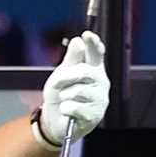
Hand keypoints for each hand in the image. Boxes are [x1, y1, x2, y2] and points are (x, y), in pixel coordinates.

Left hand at [37, 31, 108, 146]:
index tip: (87, 35)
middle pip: (85, 71)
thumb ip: (71, 59)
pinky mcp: (95, 115)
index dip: (93, 44)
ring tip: (65, 100)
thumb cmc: (60, 96)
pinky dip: (65, 109)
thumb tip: (78, 41)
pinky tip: (67, 111)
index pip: (97, 53)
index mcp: (94, 69)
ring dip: (64, 96)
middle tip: (56, 83)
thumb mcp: (61, 75)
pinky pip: (74, 107)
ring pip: (78, 90)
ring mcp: (100, 99)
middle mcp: (101, 82)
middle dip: (65, 77)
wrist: (55, 121)